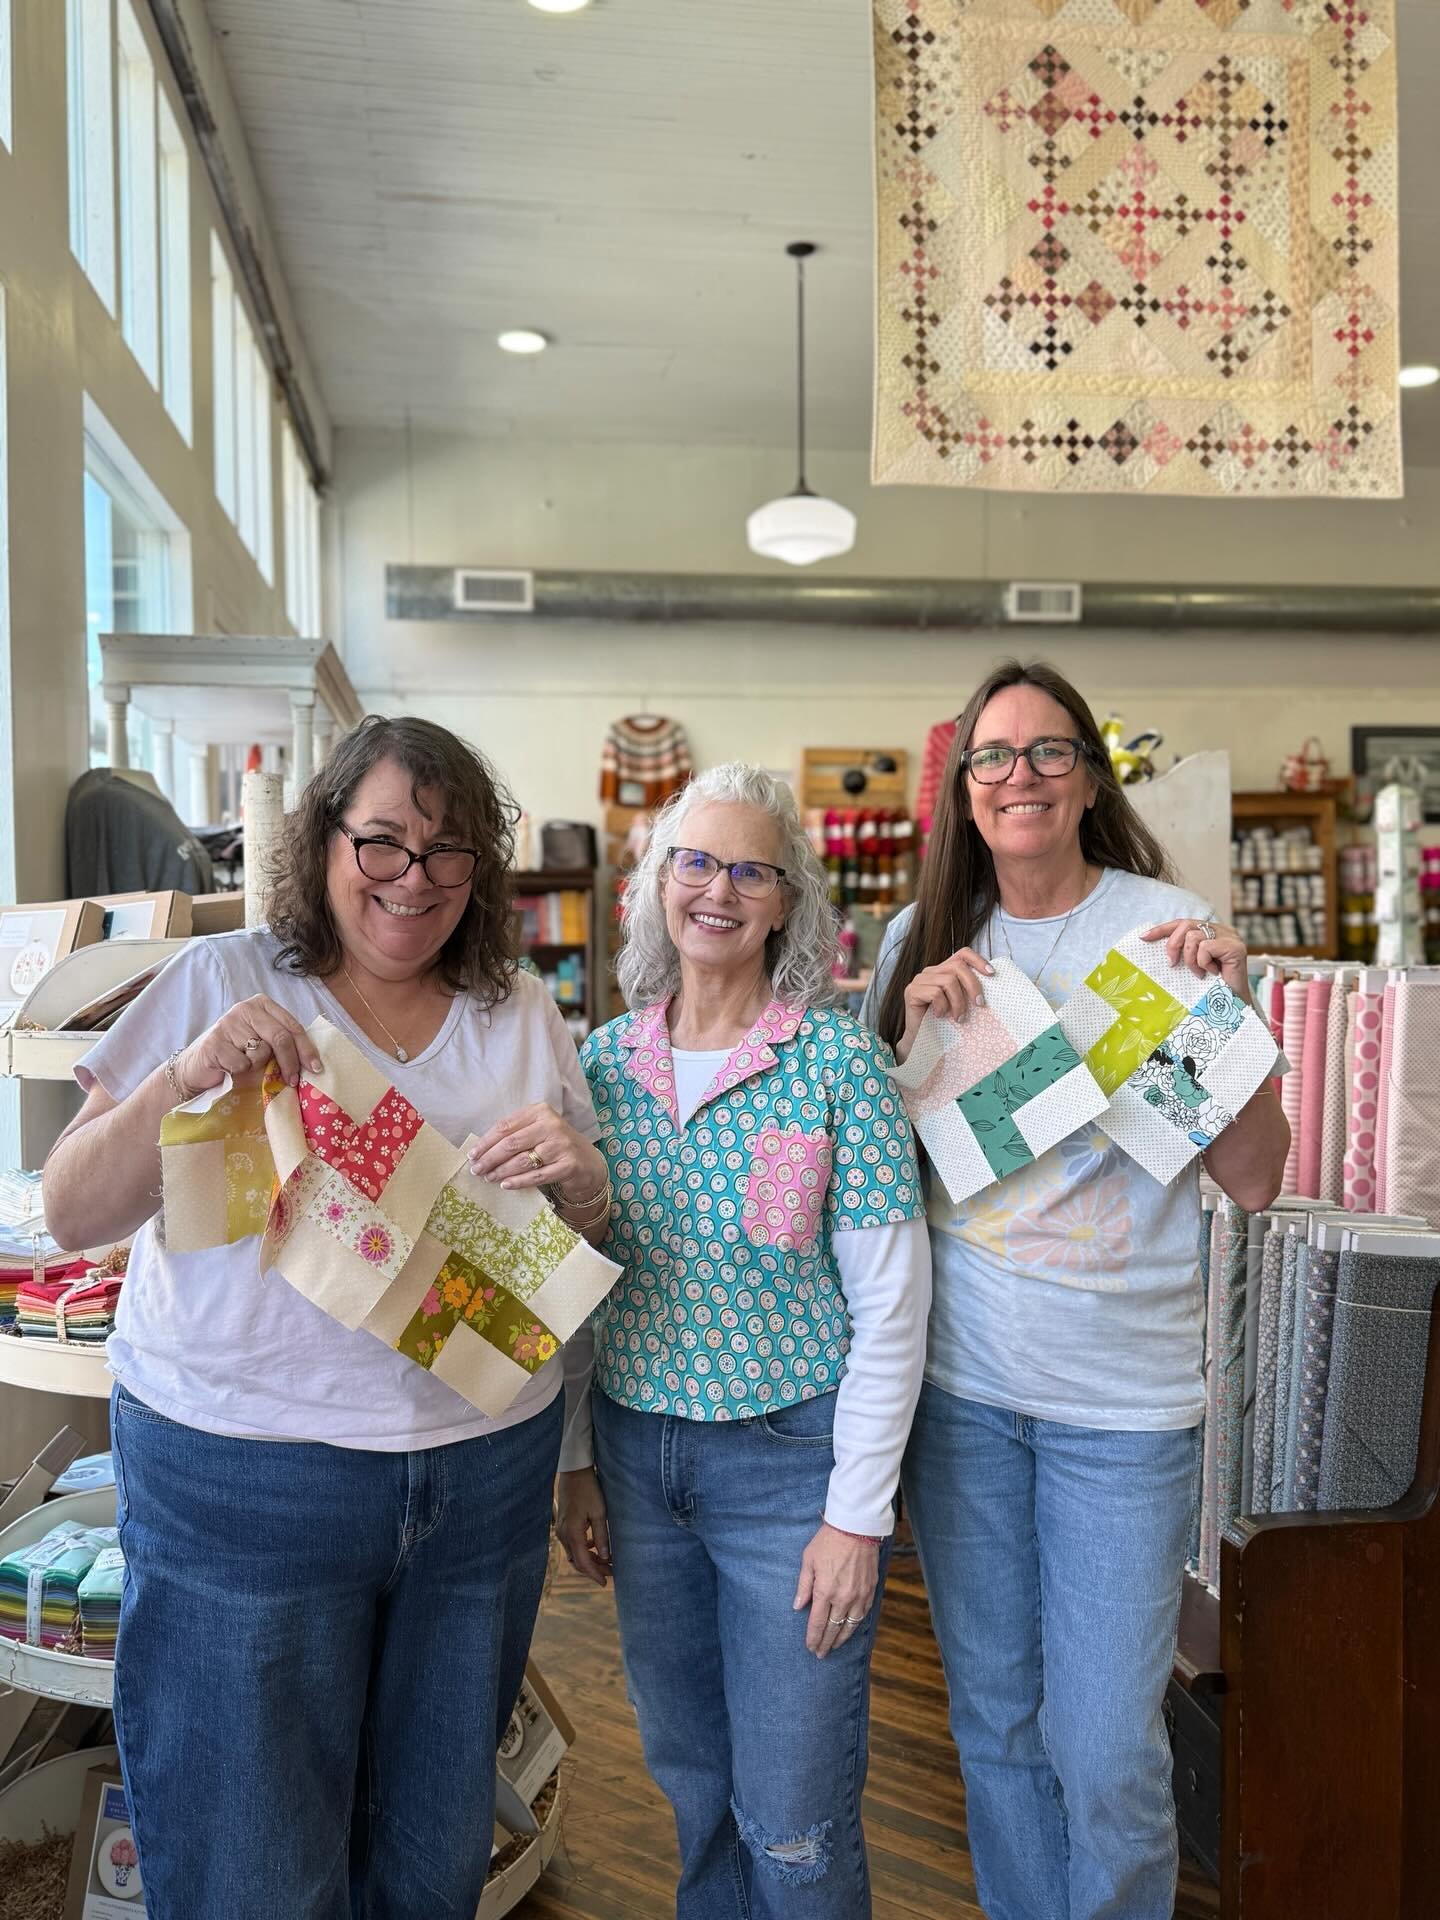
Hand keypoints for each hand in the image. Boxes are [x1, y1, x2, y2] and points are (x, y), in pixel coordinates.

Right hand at [176, 996, 322, 1094]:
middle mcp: (245, 1008)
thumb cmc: (237, 1056)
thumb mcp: (263, 1045)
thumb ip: (283, 1046)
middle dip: (291, 1063)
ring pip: (260, 1052)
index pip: (292, 1026)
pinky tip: (228, 1067)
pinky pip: (241, 1064)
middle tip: (293, 1080)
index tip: (316, 1068)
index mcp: (262, 1005)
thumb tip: (312, 1064)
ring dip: (257, 1067)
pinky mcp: (214, 1042)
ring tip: (244, 1065)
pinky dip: (239, 1072)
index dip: (306, 1049)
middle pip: (280, 1037)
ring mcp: (228, 1023)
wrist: (198, 1068)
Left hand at [469, 1103, 607, 1196]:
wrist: (587, 1160)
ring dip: (501, 1171)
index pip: (505, 1126)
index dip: (486, 1142)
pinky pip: (537, 1176)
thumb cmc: (554, 1144)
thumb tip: (480, 1150)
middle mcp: (552, 1125)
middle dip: (490, 1158)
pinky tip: (506, 1185)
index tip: (472, 1155)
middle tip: (477, 1170)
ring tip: (489, 1178)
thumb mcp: (536, 1130)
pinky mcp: (568, 1165)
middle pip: (511, 1143)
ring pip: (522, 1160)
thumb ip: (514, 1134)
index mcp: (540, 1111)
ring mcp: (561, 1145)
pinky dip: (518, 1181)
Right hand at [556, 1468, 610, 1586]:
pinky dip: (584, 1549)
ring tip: (607, 1561)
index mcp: (572, 1534)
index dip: (595, 1574)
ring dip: (590, 1559)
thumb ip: (602, 1536)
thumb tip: (606, 1557)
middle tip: (611, 1572)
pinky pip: (573, 1544)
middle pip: (578, 1561)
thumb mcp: (599, 1513)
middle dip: (594, 1569)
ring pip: (575, 1553)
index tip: (605, 1583)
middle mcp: (564, 1535)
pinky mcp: (563, 1525)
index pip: (583, 1563)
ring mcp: (562, 1530)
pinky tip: (596, 1545)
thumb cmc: (588, 1490)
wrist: (574, 1472)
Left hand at [793, 1522, 879, 1658]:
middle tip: (820, 1654)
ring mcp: (859, 1596)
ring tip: (834, 1646)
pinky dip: (855, 1625)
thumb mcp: (808, 1560)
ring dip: (841, 1638)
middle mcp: (843, 1598)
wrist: (856, 1528)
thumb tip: (797, 1606)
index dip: (813, 1638)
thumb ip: (803, 1586)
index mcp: (825, 1591)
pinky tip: (849, 1629)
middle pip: (833, 1629)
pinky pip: (863, 1615)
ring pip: (850, 1626)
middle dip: (825, 1643)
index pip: (817, 1623)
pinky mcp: (870, 1591)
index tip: (810, 1647)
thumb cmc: (828, 1541)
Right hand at [896, 947, 994, 1063]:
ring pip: (948, 981)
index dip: (978, 960)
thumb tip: (991, 981)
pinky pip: (935, 993)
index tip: (991, 974)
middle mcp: (931, 971)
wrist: (923, 1041)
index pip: (962, 954)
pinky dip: (942, 1007)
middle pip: (957, 966)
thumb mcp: (961, 1002)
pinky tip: (940, 1016)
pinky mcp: (912, 991)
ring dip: (958, 1002)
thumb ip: (968, 989)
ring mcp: (919, 980)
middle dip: (972, 985)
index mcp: (943, 971)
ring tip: (959, 1018)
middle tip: (979, 1004)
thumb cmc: (945, 1023)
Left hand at [1143, 919, 1251, 1003]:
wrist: (1232, 1005)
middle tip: (1172, 963)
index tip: (1144, 938)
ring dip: (1190, 959)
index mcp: (1211, 931)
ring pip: (1194, 937)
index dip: (1162, 929)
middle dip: (1173, 944)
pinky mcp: (1235, 946)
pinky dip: (1203, 962)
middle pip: (1186, 925)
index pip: (1183, 923)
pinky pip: (1206, 947)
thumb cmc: (1211, 986)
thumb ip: (1182, 950)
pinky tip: (1212, 973)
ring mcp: (1230, 937)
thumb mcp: (1192, 964)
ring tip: (1199, 973)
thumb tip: (1151, 942)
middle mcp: (1222, 930)